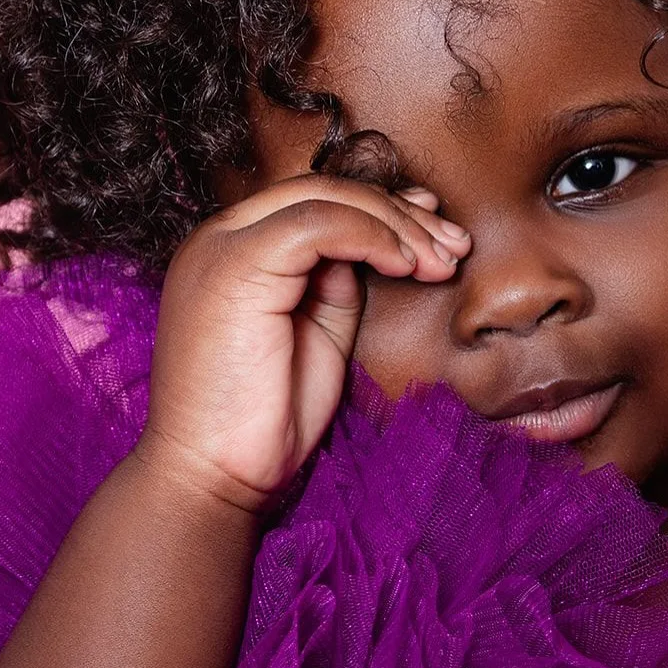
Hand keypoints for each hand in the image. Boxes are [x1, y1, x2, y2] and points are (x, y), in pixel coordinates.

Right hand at [132, 176, 470, 511]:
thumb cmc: (266, 417)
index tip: (434, 231)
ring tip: (443, 261)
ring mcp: (223, 247)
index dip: (381, 208)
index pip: (314, 201)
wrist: (213, 477)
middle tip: (454, 245)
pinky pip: (318, 224)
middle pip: (323, 190)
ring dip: (397, 225)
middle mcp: (220, 237)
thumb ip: (339, 280)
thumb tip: (384, 238)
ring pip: (325, 198)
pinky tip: (405, 266)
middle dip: (399, 213)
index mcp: (234, 249)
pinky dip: (372, 236)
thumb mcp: (319, 330)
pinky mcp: (236, 266)